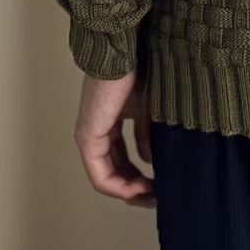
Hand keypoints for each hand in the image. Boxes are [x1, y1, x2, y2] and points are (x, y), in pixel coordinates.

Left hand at [74, 71, 154, 206]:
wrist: (123, 53)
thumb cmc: (138, 73)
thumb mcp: (147, 110)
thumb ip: (146, 135)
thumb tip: (150, 160)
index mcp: (109, 123)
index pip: (122, 158)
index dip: (141, 175)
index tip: (160, 183)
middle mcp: (95, 133)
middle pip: (114, 172)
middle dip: (136, 188)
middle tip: (156, 197)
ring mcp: (88, 137)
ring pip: (106, 177)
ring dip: (128, 191)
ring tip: (150, 196)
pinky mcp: (88, 139)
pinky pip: (100, 175)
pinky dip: (119, 186)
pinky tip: (139, 188)